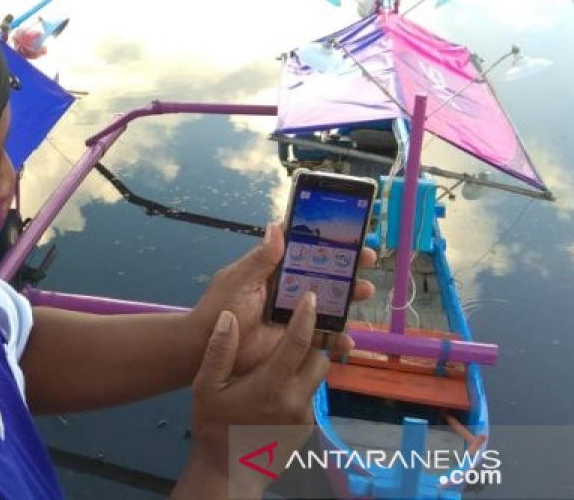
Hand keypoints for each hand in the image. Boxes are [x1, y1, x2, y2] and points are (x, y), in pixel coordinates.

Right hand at [179, 295, 328, 497]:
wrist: (228, 470)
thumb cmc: (213, 426)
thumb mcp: (205, 387)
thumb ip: (219, 351)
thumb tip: (229, 317)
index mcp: (271, 384)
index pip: (298, 342)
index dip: (306, 316)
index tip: (311, 296)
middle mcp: (295, 398)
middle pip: (319, 357)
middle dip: (314, 339)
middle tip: (301, 324)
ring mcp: (304, 415)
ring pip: (317, 377)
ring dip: (308, 361)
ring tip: (290, 353)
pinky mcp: (307, 427)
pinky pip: (310, 395)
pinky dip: (301, 383)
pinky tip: (281, 384)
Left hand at [187, 223, 376, 373]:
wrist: (206, 349)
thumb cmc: (219, 309)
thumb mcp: (238, 280)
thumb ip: (260, 258)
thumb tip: (277, 225)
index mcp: (274, 271)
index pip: (305, 251)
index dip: (327, 242)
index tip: (350, 234)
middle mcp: (288, 290)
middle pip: (324, 276)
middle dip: (347, 268)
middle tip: (368, 261)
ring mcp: (294, 315)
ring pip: (329, 304)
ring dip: (349, 298)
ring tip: (365, 291)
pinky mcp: (297, 340)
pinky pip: (323, 338)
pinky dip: (338, 338)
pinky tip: (348, 340)